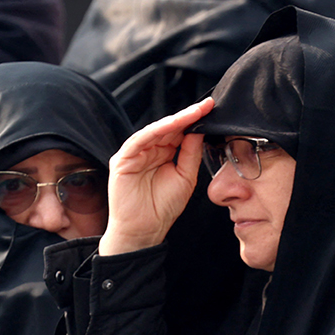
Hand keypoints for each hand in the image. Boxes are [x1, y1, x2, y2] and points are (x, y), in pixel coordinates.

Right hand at [99, 99, 212, 255]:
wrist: (145, 229)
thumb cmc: (163, 206)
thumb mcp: (186, 176)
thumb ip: (191, 153)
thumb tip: (199, 130)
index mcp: (164, 153)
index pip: (180, 132)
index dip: (195, 120)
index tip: (212, 109)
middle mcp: (149, 150)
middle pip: (169, 127)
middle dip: (189, 115)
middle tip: (207, 105)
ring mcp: (135, 154)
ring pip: (156, 130)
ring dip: (176, 120)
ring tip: (194, 112)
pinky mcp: (123, 160)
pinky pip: (140, 140)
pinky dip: (156, 131)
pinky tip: (172, 125)